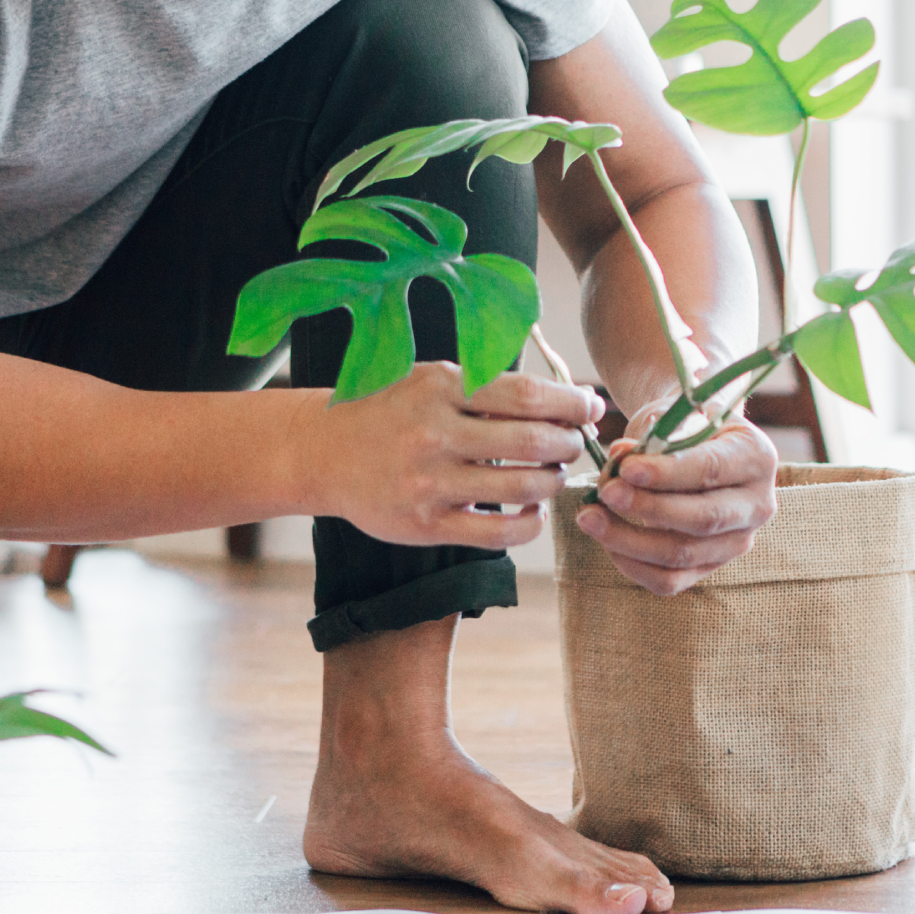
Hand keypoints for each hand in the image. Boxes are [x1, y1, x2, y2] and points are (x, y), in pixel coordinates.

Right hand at [298, 363, 603, 549]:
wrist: (323, 451)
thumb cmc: (391, 409)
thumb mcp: (432, 380)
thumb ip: (488, 386)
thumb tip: (563, 398)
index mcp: (440, 388)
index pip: (527, 396)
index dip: (571, 403)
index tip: (591, 406)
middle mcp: (435, 434)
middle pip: (532, 443)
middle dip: (568, 444)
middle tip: (574, 443)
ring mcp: (429, 484)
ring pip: (523, 489)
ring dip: (553, 482)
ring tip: (552, 474)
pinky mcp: (426, 526)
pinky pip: (499, 533)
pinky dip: (530, 524)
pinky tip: (532, 511)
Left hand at [577, 396, 778, 594]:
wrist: (695, 444)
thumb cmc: (683, 426)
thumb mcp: (674, 416)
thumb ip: (652, 436)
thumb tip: (621, 458)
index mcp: (756, 457)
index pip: (711, 470)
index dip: (667, 473)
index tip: (627, 469)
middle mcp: (757, 505)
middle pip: (702, 518)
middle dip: (648, 508)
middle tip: (606, 493)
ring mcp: (737, 542)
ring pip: (682, 554)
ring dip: (629, 540)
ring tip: (590, 517)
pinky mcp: (711, 567)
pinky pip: (671, 580)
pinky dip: (633, 565)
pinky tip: (606, 541)